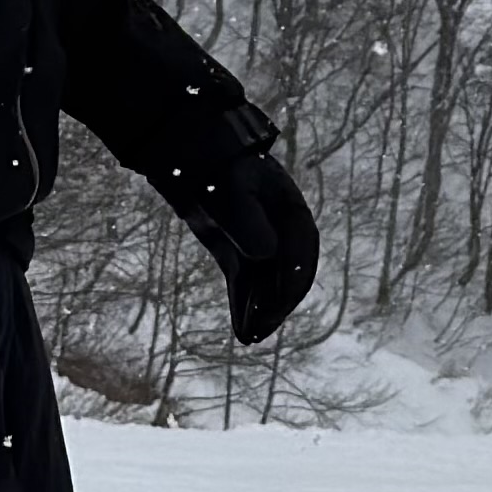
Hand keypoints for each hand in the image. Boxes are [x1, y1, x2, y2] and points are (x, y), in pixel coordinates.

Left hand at [214, 142, 320, 347]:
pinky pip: (245, 283)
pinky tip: (242, 327)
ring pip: (266, 284)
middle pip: (287, 275)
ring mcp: (259, 243)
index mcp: (290, 211)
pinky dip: (244, 304)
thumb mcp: (232, 190)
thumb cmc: (217, 167)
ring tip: (251, 337)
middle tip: (262, 331)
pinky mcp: (236, 253)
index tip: (280, 304)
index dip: (291, 281)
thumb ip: (248, 221)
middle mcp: (280, 231)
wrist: (191, 154)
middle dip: (277, 305)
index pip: (301, 253)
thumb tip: (266, 255)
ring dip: (261, 311)